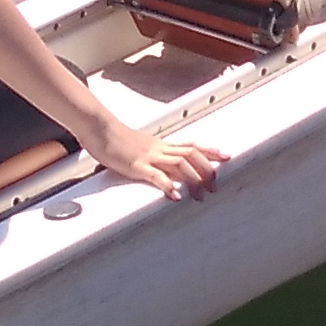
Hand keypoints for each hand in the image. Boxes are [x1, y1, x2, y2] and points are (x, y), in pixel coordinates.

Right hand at [92, 122, 225, 198]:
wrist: (99, 129)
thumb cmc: (116, 140)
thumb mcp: (141, 147)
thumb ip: (153, 156)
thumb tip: (163, 166)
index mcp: (162, 144)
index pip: (192, 145)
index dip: (211, 150)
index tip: (226, 157)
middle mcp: (160, 149)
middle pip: (191, 154)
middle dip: (207, 169)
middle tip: (215, 185)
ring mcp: (149, 156)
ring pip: (179, 164)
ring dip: (193, 179)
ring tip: (201, 195)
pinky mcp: (136, 165)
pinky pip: (156, 175)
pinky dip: (168, 185)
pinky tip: (176, 196)